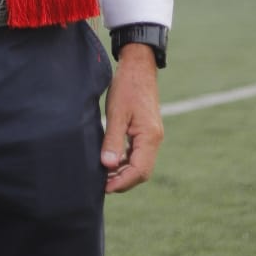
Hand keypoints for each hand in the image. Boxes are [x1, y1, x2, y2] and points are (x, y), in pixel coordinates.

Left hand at [100, 44, 163, 193]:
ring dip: (123, 172)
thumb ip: (113, 140)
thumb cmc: (127, 87)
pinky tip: (111, 162)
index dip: (122, 182)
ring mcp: (151, 136)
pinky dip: (125, 161)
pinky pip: (138, 153)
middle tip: (101, 186)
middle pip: (141, 171)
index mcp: (150, 137)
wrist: (138, 67)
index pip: (139, 171)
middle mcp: (154, 139)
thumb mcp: (117, 113)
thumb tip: (108, 166)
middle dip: (122, 181)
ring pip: (140, 164)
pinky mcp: (146, 132)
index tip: (104, 188)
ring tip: (103, 177)